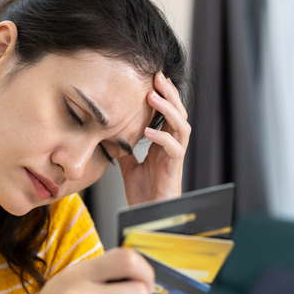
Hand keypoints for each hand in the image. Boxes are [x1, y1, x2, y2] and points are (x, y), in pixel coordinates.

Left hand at [118, 72, 189, 204]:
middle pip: (179, 113)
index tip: (151, 78)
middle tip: (157, 77)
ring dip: (168, 110)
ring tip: (152, 97)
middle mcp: (173, 147)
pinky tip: (148, 132)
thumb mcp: (130, 167)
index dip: (163, 95)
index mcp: (164, 144)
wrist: (148, 217)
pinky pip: (175, 149)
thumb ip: (126, 150)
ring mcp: (175, 158)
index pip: (168, 113)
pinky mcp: (174, 170)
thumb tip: (111, 136)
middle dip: (170, 94)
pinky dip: (162, 138)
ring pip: (182, 126)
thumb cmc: (143, 194)